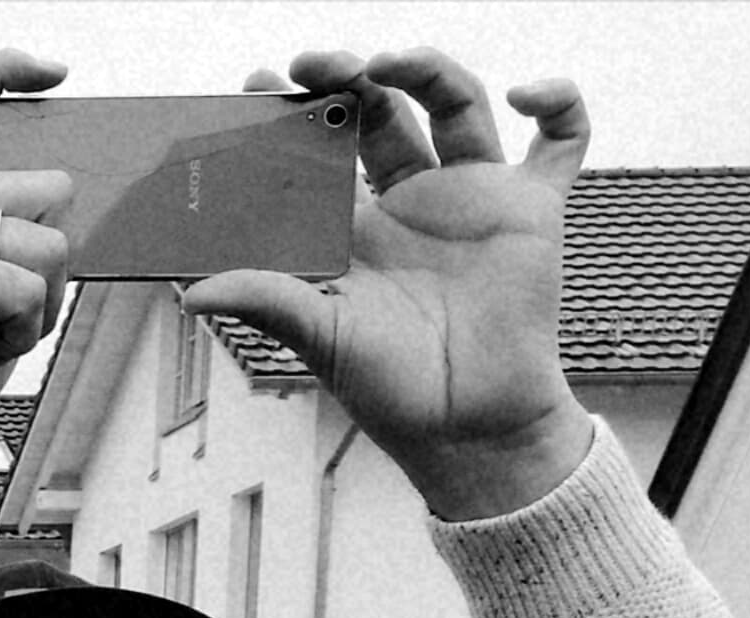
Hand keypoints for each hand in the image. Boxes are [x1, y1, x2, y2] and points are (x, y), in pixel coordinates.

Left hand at [184, 52, 592, 518]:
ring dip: (429, 70)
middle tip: (315, 63)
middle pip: (380, 114)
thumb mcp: (320, 337)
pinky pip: (561, 141)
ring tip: (391, 60)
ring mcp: (473, 197)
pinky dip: (560, 104)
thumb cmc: (390, 389)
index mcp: (355, 226)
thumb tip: (188, 291)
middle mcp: (411, 200)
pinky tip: (529, 93)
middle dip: (348, 80)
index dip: (290, 115)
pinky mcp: (533, 208)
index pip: (317, 151)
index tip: (257, 84)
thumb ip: (264, 298)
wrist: (468, 425)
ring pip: (456, 106)